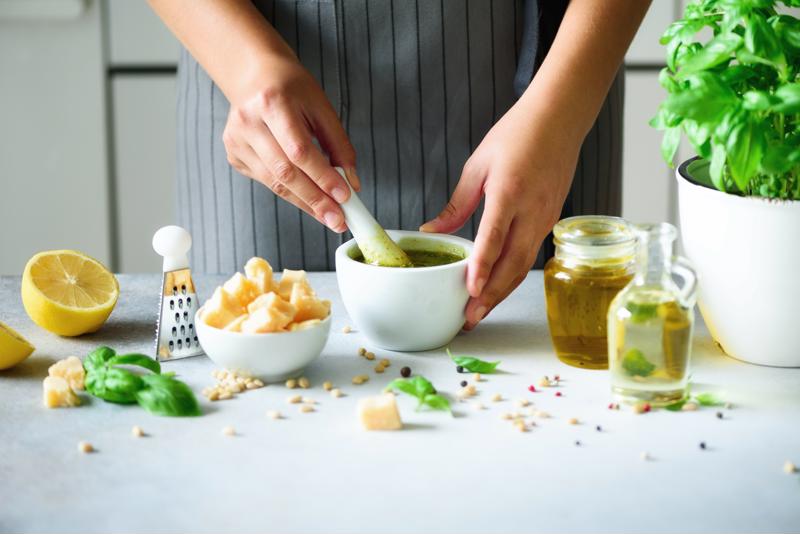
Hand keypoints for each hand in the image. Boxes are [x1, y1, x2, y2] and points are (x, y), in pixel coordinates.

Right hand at [222, 51, 357, 232]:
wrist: (254, 75)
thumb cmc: (292, 89)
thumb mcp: (321, 108)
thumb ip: (338, 146)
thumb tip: (351, 184)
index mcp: (272, 103)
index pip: (300, 150)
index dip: (323, 177)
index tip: (345, 197)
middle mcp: (248, 122)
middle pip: (285, 173)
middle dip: (315, 200)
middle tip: (338, 220)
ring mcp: (236, 141)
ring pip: (274, 183)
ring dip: (305, 203)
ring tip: (328, 215)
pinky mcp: (233, 155)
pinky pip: (266, 182)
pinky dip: (290, 192)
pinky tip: (306, 196)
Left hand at [421, 105, 577, 328]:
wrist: (559, 119)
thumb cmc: (517, 135)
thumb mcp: (478, 165)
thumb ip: (456, 205)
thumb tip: (431, 231)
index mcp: (509, 191)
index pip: (495, 237)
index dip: (483, 267)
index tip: (471, 291)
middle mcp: (532, 210)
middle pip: (512, 263)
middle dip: (491, 294)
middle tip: (470, 317)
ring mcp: (545, 218)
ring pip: (523, 264)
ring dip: (502, 291)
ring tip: (480, 311)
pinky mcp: (550, 220)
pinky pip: (530, 253)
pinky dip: (513, 275)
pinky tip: (498, 288)